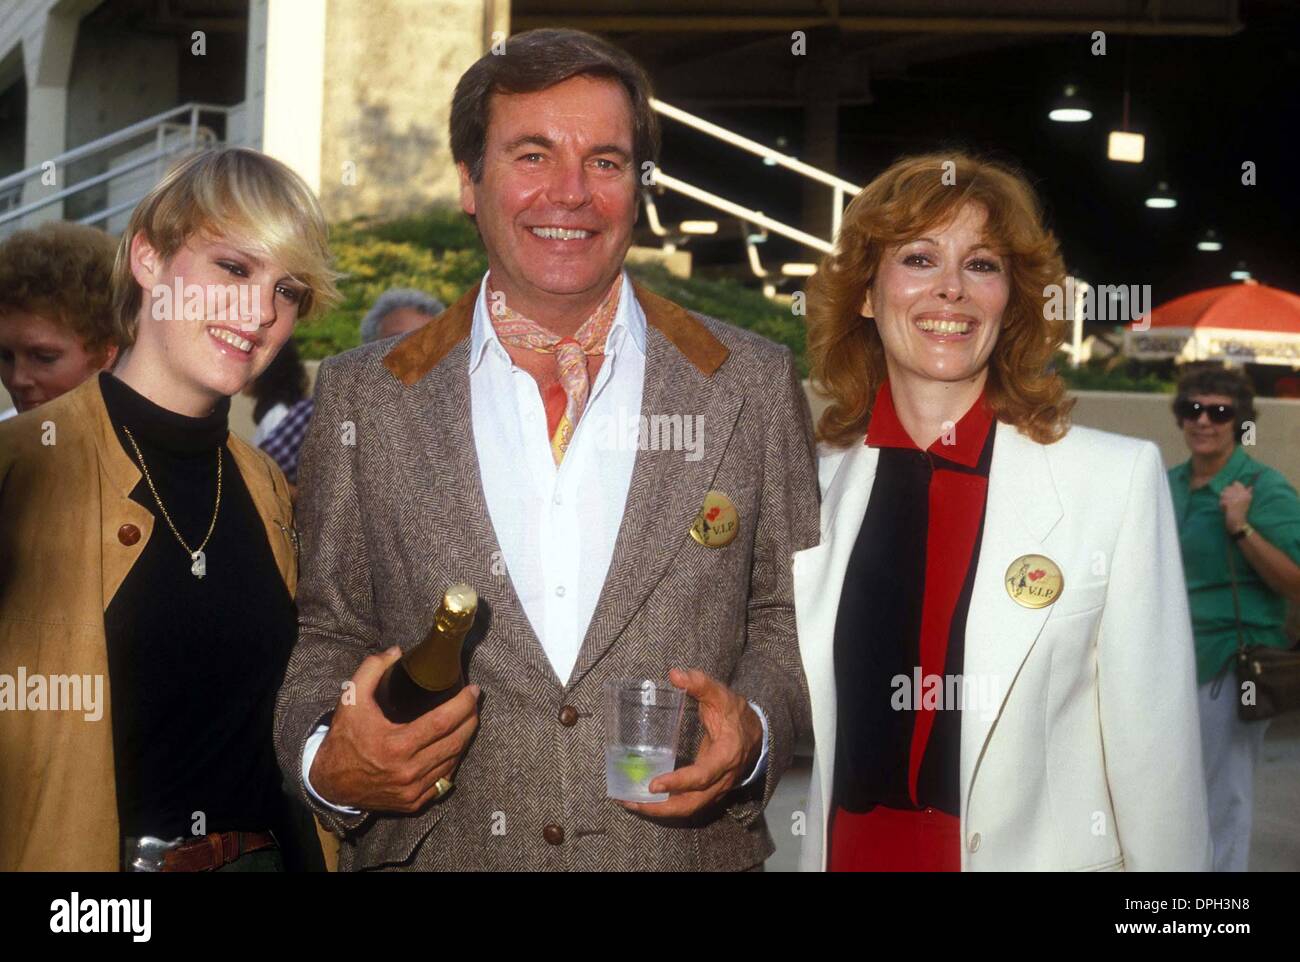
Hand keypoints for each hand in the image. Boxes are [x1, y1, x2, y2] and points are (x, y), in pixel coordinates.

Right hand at [309, 646, 479, 813]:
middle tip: (474, 702)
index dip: (463, 704)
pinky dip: (453, 760)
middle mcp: (408, 771)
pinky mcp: (414, 802)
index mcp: (396, 746)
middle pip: (455, 742)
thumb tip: (397, 651)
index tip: (473, 690)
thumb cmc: (344, 738)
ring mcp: (413, 790)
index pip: (442, 722)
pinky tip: (454, 745)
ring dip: (465, 739)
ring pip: (453, 761)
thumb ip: (371, 670)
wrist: (331, 783)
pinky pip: (444, 780)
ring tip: (468, 719)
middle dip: (471, 719)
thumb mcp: (351, 700)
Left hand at [618, 668, 762, 819]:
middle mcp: (722, 779)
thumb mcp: (721, 695)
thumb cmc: (735, 713)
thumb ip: (701, 684)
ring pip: (688, 809)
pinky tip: (644, 799)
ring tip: (630, 803)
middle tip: (632, 800)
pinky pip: (687, 805)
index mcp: (726, 756)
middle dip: (660, 807)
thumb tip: (675, 674)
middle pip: (691, 803)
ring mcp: (716, 788)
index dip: (678, 782)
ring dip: (659, 810)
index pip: (702, 776)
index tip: (653, 783)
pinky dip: (666, 806)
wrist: (757, 732)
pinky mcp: (709, 791)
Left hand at [1220, 481, 1252, 532]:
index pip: (1236, 483)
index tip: (1233, 493)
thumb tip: (1251, 487)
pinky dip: (1221, 504)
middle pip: (1228, 487)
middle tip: (1229, 500)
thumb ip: (1248, 493)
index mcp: (1246, 494)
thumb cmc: (1243, 512)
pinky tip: (1225, 509)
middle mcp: (1241, 495)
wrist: (1239, 523)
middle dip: (1226, 493)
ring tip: (1227, 505)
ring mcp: (1235, 499)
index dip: (1233, 487)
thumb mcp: (1247, 502)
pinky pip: (1221, 500)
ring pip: (1223, 493)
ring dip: (1223, 498)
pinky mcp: (1228, 504)